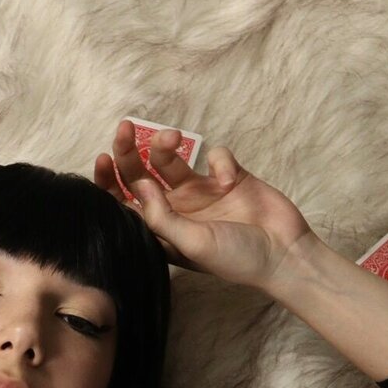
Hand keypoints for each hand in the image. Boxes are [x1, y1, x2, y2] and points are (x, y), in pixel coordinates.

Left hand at [93, 120, 316, 289]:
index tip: (104, 159)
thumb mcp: (190, 243)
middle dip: (129, 151)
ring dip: (166, 144)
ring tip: (174, 138)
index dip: (109, 183)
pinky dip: (219, 160)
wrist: (283, 252)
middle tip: (126, 128)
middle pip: (141, 175)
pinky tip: (230, 180)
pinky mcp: (227, 176)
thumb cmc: (234, 258)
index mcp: (160, 230)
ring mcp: (199, 192)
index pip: (124, 204)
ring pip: (170, 158)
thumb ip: (161, 216)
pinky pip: (214, 154)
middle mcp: (175, 209)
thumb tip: (137, 185)